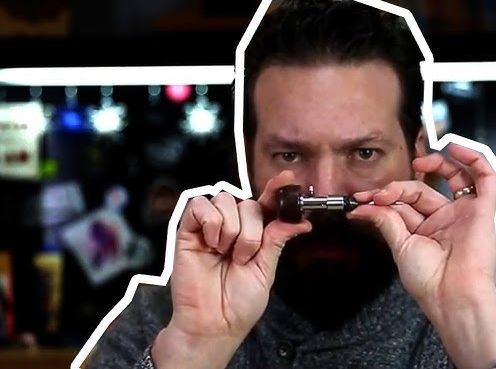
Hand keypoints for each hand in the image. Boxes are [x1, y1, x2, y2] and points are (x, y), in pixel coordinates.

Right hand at [152, 170, 311, 367]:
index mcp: (253, 235)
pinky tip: (211, 243)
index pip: (266, 204)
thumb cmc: (238, 304)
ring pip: (225, 200)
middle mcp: (232, 227)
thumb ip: (277, 239)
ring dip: (231, 229)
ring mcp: (209, 227)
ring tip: (225, 253)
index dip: (276, 189)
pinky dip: (210, 222)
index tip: (288, 178)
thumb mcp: (266, 270)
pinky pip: (199, 205)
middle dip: (251, 230)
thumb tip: (301, 221)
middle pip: (248, 202)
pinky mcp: (187, 230)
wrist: (213, 324)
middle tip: (243, 256)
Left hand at [349, 143, 495, 368]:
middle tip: (380, 193)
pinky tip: (454, 148)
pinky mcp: (485, 209)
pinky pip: (486, 177)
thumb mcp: (401, 246)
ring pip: (455, 176)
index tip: (363, 199)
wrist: (452, 295)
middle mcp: (447, 219)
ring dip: (438, 162)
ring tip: (419, 161)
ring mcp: (466, 212)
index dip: (385, 196)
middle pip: (423, 189)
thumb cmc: (431, 281)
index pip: (405, 202)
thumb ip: (386, 220)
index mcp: (427, 230)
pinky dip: (474, 158)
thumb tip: (366, 206)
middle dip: (399, 186)